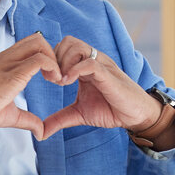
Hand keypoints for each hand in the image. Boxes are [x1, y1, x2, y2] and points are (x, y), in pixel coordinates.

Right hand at [0, 33, 60, 138]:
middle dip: (52, 54)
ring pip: (40, 43)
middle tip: (55, 75)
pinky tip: (54, 81)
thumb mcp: (11, 114)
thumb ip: (28, 120)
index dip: (46, 57)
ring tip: (55, 78)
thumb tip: (40, 132)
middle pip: (37, 39)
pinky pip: (40, 59)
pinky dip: (53, 67)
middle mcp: (8, 57)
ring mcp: (10, 62)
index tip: (50, 77)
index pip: (30, 45)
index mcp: (6, 62)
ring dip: (54, 59)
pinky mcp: (14, 72)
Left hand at [40, 37, 165, 139]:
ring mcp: (100, 65)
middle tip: (53, 79)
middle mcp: (92, 60)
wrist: (133, 116)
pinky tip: (68, 82)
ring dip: (64, 62)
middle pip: (67, 41)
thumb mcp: (78, 114)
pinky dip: (74, 70)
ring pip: (77, 46)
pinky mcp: (108, 74)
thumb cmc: (110, 110)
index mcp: (83, 66)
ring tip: (62, 82)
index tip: (48, 78)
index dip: (51, 60)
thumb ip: (59, 119)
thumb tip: (41, 132)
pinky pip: (89, 62)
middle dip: (55, 58)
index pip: (62, 48)